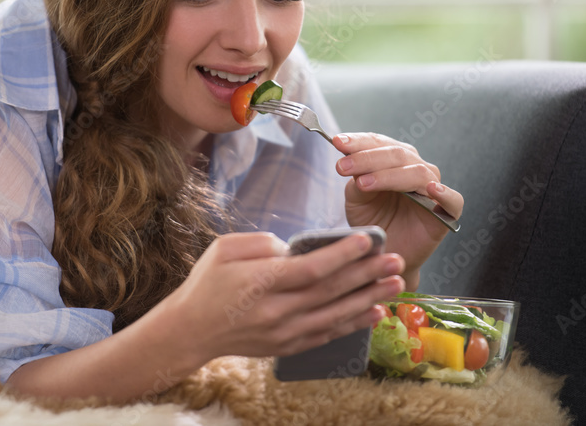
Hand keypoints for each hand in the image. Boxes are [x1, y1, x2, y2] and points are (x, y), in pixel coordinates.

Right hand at [163, 231, 404, 363]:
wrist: (190, 331)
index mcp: (261, 283)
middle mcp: (277, 311)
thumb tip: (294, 248)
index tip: (366, 240)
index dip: (342, 255)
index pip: (312, 269)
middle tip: (394, 259)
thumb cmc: (207, 283)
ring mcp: (284, 332)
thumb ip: (261, 243)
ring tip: (395, 284)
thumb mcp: (224, 248)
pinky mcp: (287, 346)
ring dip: (369, 298)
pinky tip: (374, 312)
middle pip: (331, 291)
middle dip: (367, 274)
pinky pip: (327, 335)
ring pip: (336, 314)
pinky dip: (353, 324)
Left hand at [333, 132, 463, 285]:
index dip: (359, 141)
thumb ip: (356, 178)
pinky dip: (444, 193)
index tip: (337, 142)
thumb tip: (349, 158)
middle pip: (396, 155)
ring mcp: (433, 189)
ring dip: (389, 176)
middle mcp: (416, 169)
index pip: (379, 143)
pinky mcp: (447, 213)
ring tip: (364, 183)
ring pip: (417, 173)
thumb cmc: (374, 221)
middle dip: (367, 158)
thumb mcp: (357, 198)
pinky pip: (453, 200)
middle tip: (342, 166)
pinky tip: (431, 189)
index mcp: (395, 160)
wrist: (384, 254)